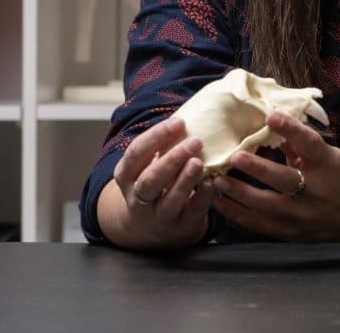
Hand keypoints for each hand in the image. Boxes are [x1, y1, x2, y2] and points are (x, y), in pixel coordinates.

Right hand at [105, 117, 216, 250]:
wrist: (151, 226)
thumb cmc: (155, 182)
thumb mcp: (148, 163)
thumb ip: (162, 144)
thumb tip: (191, 112)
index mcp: (126, 175)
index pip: (136, 153)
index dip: (157, 136)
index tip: (180, 122)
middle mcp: (138, 197)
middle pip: (150, 179)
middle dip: (172, 159)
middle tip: (195, 142)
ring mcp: (158, 215)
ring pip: (169, 199)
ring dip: (185, 180)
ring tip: (200, 162)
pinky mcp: (179, 227)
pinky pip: (192, 212)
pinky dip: (203, 197)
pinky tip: (212, 182)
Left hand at [210, 112, 339, 243]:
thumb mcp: (330, 156)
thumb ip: (301, 146)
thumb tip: (271, 124)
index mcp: (329, 165)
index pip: (310, 144)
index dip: (291, 129)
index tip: (272, 116)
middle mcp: (316, 191)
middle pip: (284, 180)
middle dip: (257, 169)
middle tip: (234, 156)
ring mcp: (303, 216)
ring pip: (266, 206)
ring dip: (238, 193)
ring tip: (215, 181)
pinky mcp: (292, 233)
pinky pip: (260, 225)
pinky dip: (237, 213)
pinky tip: (219, 202)